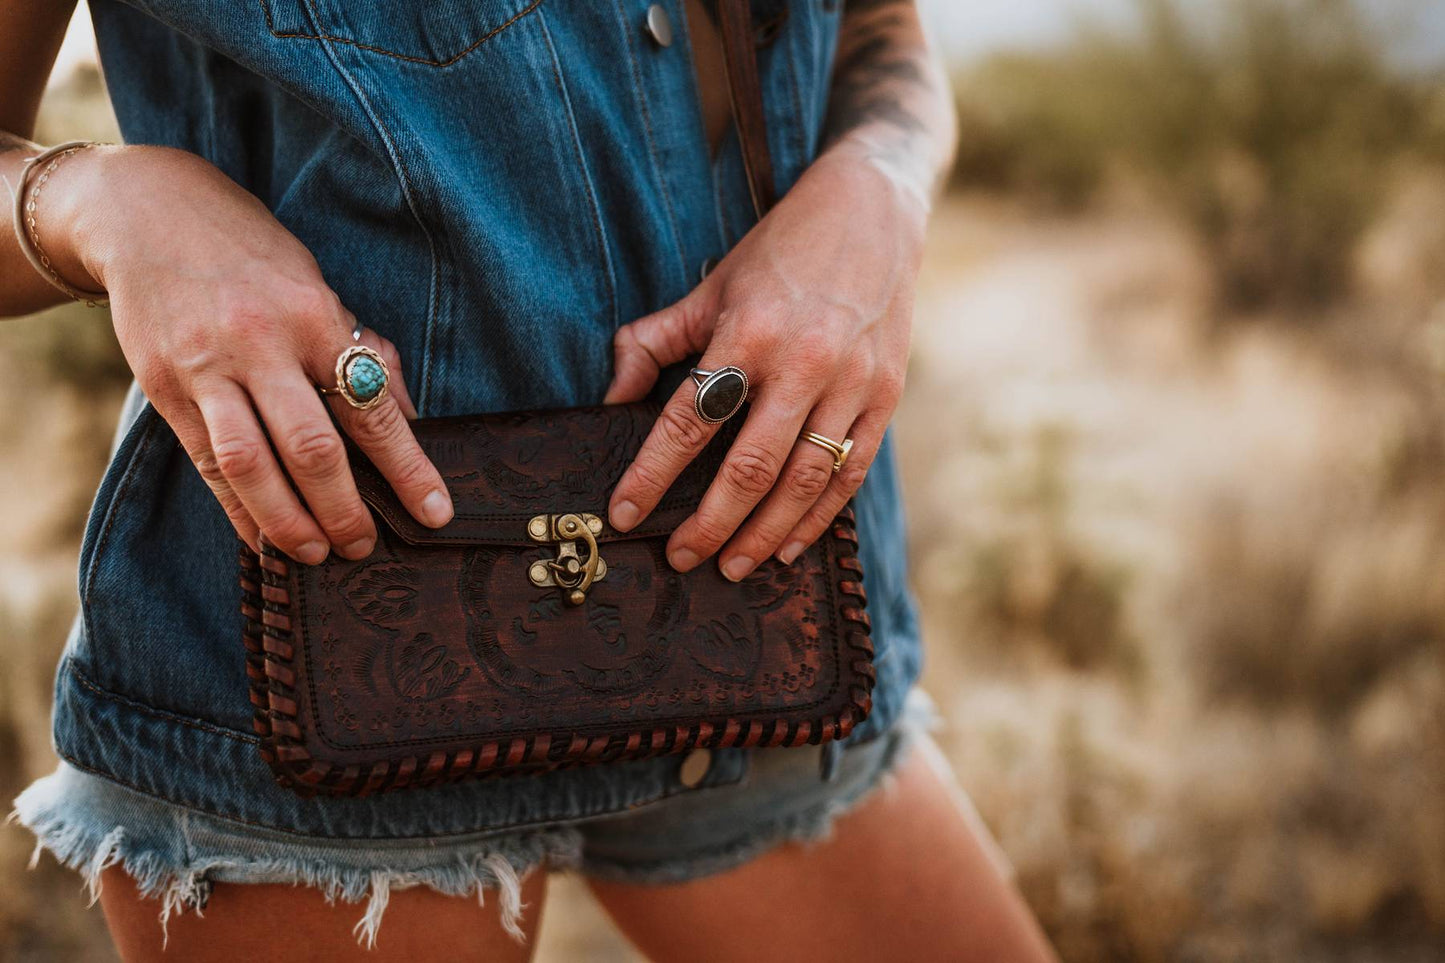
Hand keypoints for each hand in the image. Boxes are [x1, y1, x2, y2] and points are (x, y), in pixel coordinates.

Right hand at [61, 146, 452, 562]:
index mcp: (314, 316)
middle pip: (312, 447)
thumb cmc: (251, 255)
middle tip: (365, 546)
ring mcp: (206, 368)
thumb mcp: (317, 285)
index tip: (435, 512)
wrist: (146, 211)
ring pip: (252, 464)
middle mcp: (260, 343)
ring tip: (316, 554)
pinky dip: (237, 510)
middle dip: (344, 509)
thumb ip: (359, 349)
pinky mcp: (164, 387)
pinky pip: (206, 463)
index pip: (372, 409)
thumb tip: (406, 419)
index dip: (408, 468)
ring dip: (289, 521)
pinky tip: (262, 539)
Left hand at [604, 148, 923, 579]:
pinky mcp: (886, 395)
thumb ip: (655, 340)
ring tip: (731, 567)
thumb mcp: (711, 284)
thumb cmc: (781, 252)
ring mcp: (852, 383)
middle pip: (749, 467)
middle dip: (710, 524)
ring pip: (803, 482)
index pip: (689, 420)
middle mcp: (804, 362)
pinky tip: (788, 547)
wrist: (875, 211)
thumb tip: (612, 396)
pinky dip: (819, 518)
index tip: (623, 512)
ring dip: (763, 534)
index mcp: (749, 331)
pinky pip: (850, 472)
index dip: (651, 474)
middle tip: (680, 559)